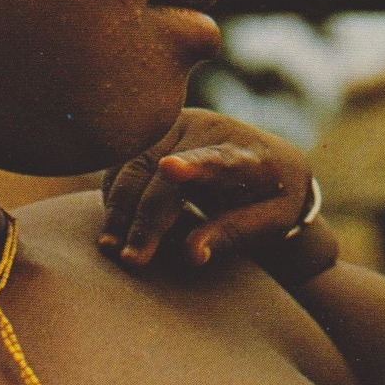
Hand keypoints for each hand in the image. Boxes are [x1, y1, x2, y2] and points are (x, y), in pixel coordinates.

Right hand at [100, 108, 315, 268]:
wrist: (272, 162)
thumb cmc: (271, 198)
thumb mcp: (270, 222)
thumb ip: (233, 234)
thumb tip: (191, 255)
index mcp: (246, 154)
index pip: (218, 159)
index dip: (193, 165)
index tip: (170, 169)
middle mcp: (207, 130)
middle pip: (160, 169)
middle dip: (141, 217)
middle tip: (131, 259)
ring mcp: (179, 126)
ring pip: (133, 163)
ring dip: (119, 206)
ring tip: (112, 247)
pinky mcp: (158, 131)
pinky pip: (124, 161)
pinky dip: (114, 194)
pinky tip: (116, 224)